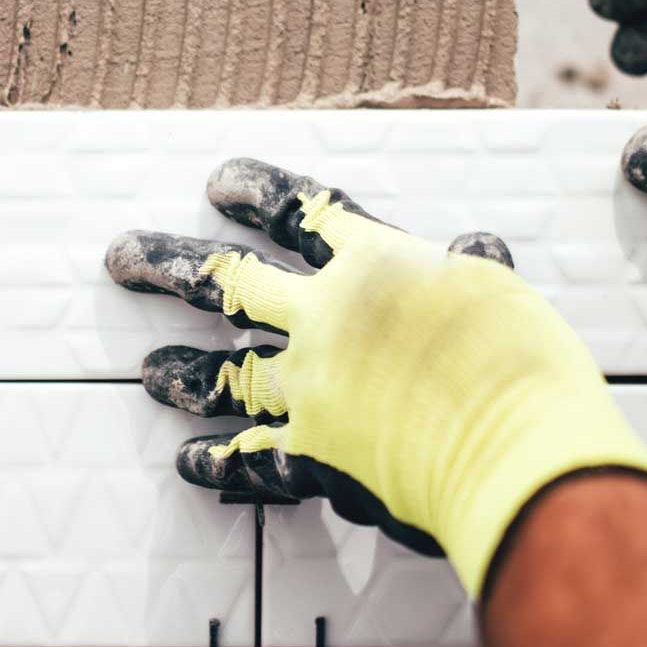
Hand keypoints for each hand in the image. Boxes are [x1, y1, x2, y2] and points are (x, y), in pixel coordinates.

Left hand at [104, 159, 646, 596]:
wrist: (513, 448)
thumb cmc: (523, 366)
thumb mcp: (504, 295)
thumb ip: (472, 270)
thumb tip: (474, 243)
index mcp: (376, 264)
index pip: (303, 214)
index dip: (257, 193)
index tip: (217, 184)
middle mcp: (327, 319)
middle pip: (229, 284)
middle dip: (168, 267)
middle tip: (123, 257)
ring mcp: (310, 388)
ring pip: (223, 373)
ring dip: (180, 371)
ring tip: (146, 372)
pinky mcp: (311, 455)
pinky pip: (247, 458)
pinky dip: (216, 462)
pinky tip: (187, 461)